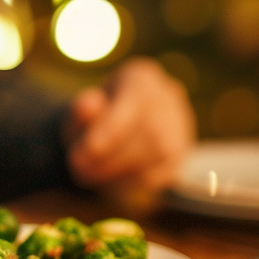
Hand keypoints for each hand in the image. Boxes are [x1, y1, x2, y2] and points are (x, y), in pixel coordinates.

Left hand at [66, 57, 194, 191]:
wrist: (113, 131)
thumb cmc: (94, 117)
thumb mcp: (81, 111)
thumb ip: (82, 109)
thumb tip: (86, 105)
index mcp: (142, 78)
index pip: (135, 98)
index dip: (113, 126)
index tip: (88, 149)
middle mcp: (168, 98)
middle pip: (149, 128)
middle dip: (112, 154)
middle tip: (79, 168)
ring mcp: (180, 127)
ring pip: (159, 151)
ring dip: (120, 169)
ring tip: (89, 175)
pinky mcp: (180, 156)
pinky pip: (164, 171)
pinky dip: (133, 180)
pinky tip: (110, 181)